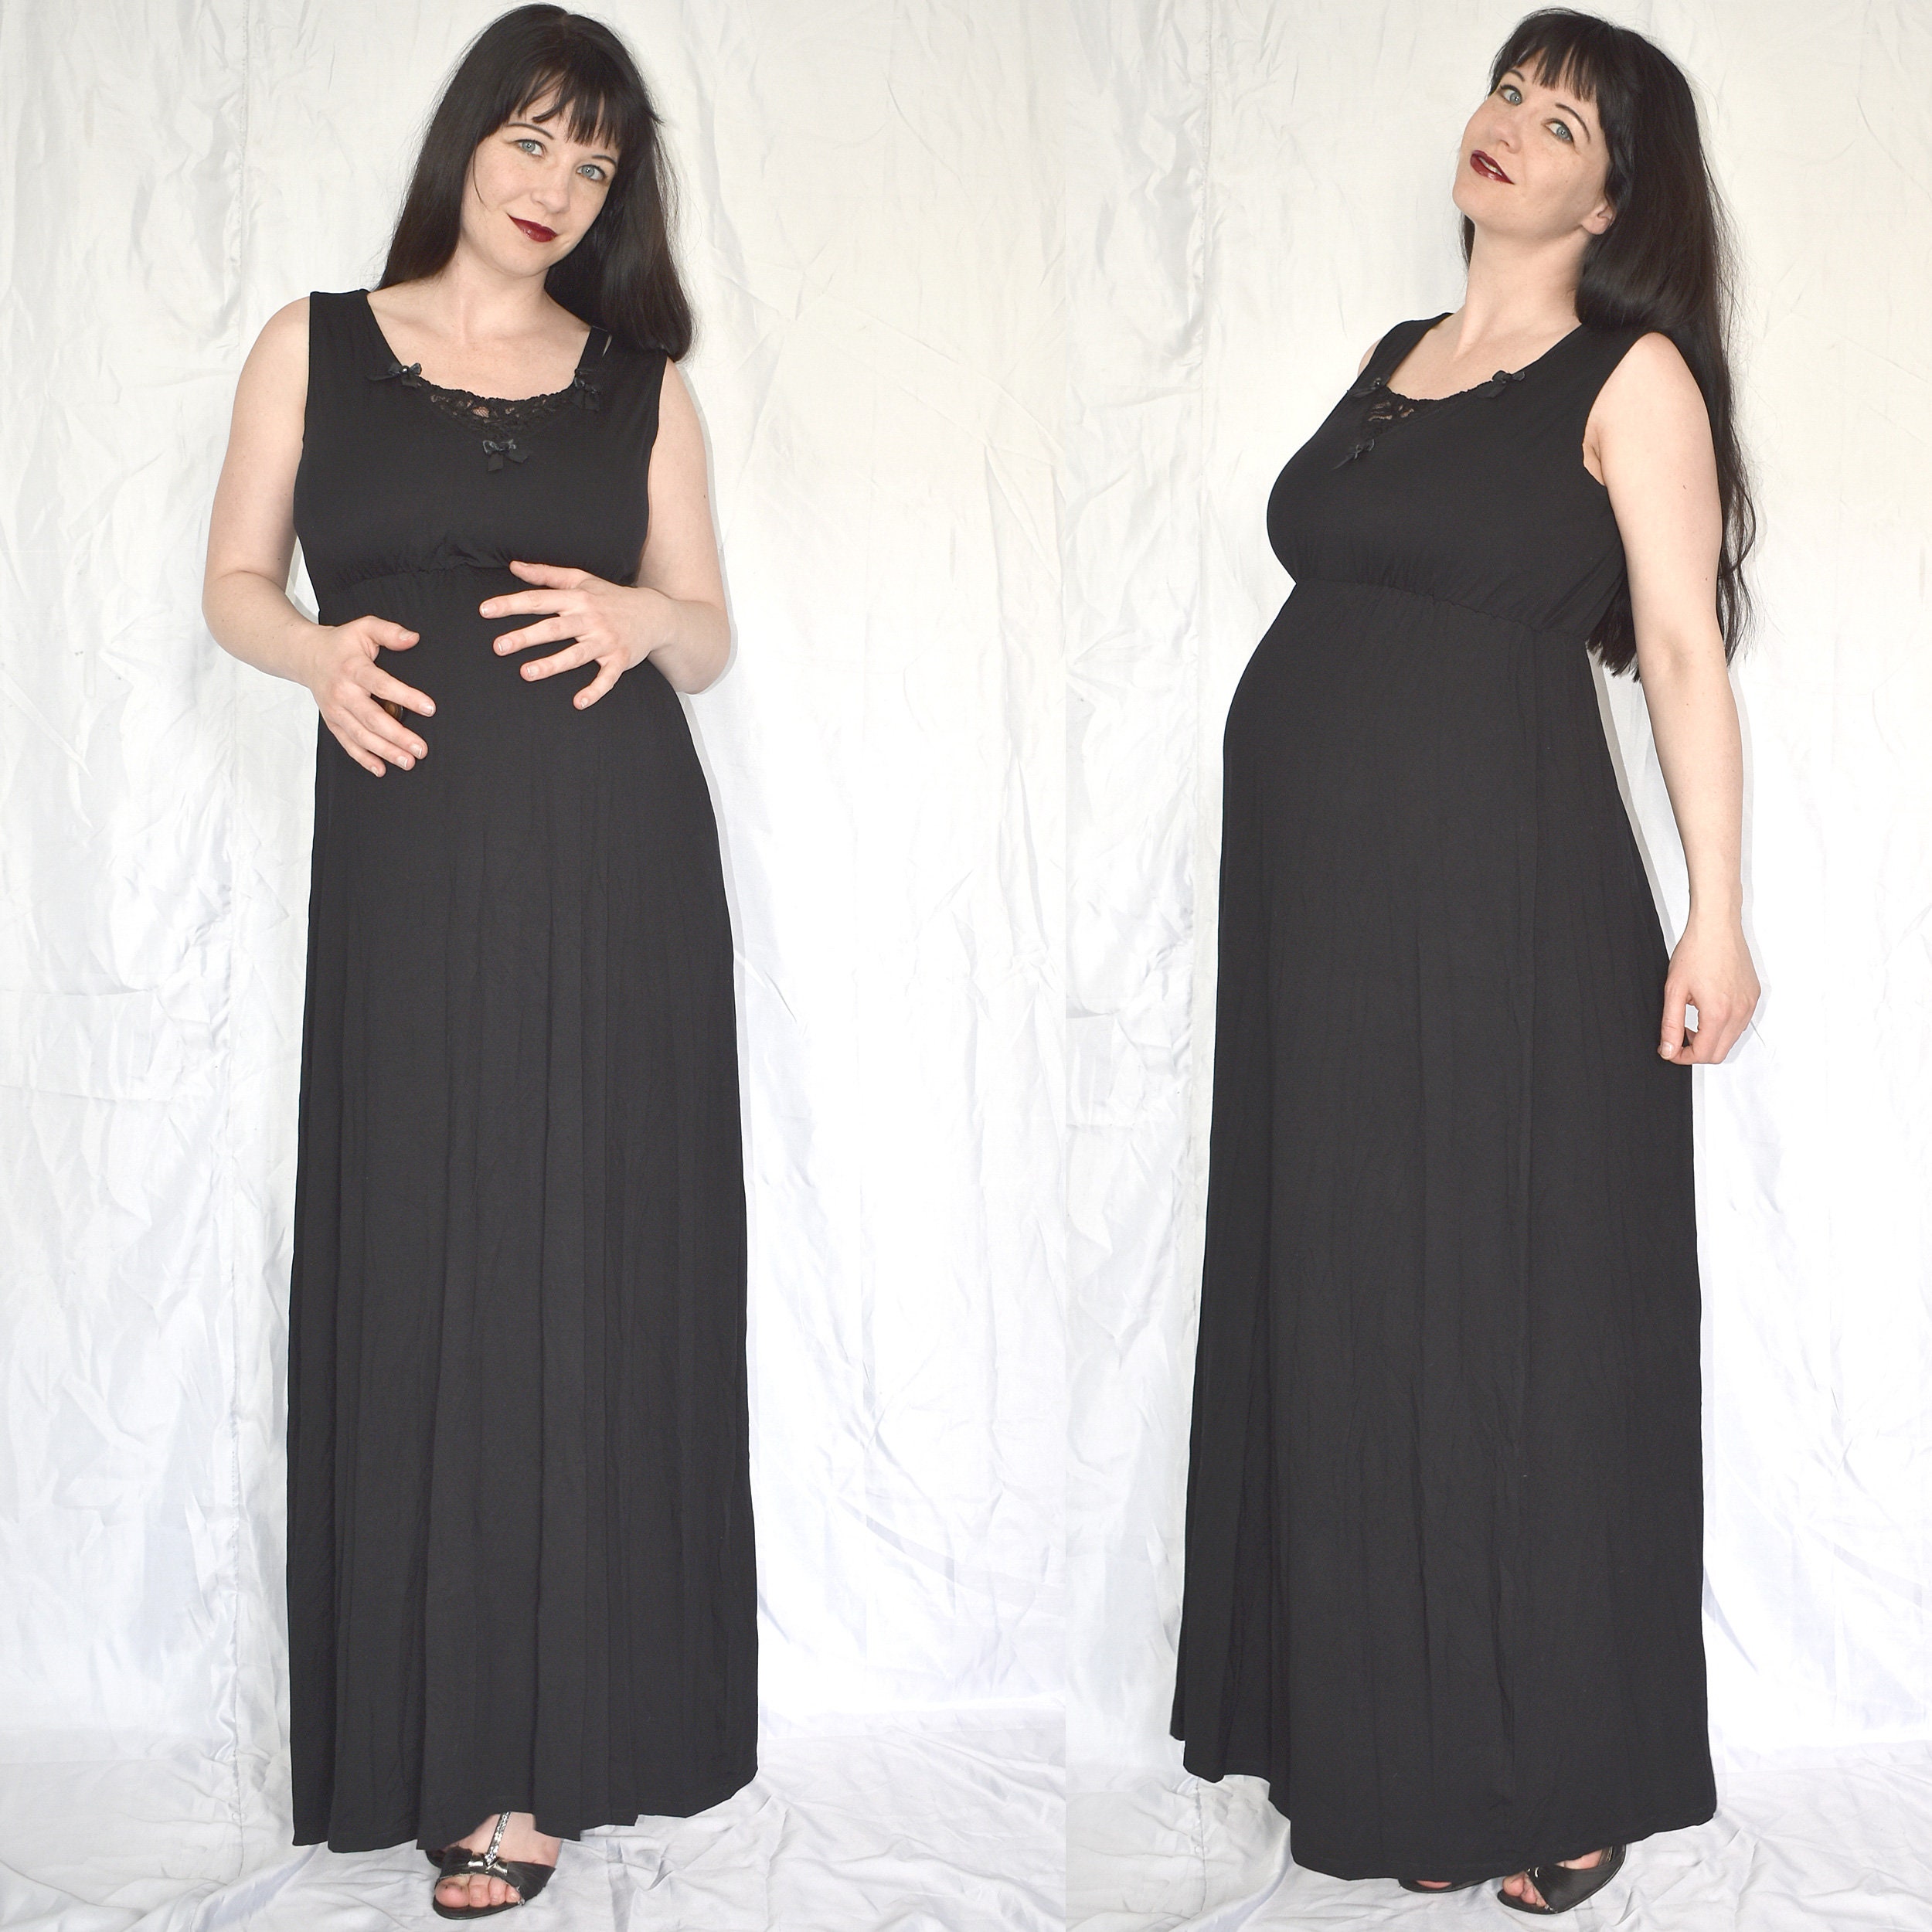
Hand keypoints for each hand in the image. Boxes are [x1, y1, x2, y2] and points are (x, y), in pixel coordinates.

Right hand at [306, 615, 431, 775]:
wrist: (306, 656)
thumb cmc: (341, 643)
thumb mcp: (365, 628)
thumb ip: (389, 632)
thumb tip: (413, 639)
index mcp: (353, 669)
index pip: (382, 685)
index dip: (406, 697)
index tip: (429, 708)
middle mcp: (343, 692)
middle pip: (372, 718)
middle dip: (398, 736)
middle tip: (421, 748)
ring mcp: (336, 710)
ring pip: (361, 736)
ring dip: (385, 751)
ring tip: (408, 761)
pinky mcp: (332, 722)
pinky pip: (348, 743)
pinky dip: (363, 758)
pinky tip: (380, 768)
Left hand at [480, 560, 663, 707]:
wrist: (654, 614)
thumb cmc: (611, 597)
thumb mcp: (581, 580)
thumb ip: (547, 575)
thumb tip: (514, 567)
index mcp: (577, 598)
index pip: (539, 600)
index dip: (511, 605)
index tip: (485, 611)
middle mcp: (590, 619)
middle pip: (554, 628)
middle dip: (526, 637)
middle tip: (499, 646)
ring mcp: (606, 641)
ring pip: (576, 654)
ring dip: (552, 664)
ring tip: (526, 673)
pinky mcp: (620, 660)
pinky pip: (606, 678)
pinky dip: (594, 691)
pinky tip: (578, 702)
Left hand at [1659, 910, 1758, 1063]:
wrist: (1717, 927)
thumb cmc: (1695, 952)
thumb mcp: (1674, 991)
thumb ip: (1670, 1025)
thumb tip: (1668, 1051)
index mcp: (1719, 1013)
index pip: (1704, 1054)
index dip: (1683, 1057)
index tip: (1670, 1049)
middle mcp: (1740, 1012)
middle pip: (1720, 1052)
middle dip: (1696, 1051)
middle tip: (1678, 1035)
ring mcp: (1750, 1004)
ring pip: (1731, 1039)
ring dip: (1710, 1038)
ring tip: (1692, 1018)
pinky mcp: (1754, 996)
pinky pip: (1740, 1023)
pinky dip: (1723, 1025)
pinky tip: (1707, 1008)